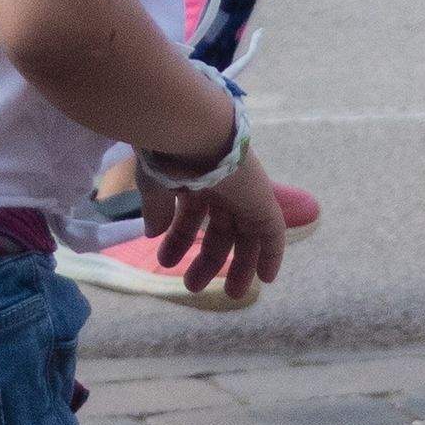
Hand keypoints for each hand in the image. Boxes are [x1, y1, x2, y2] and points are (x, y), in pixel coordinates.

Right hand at [145, 148, 287, 304]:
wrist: (192, 131)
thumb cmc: (168, 154)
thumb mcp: (155, 185)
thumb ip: (157, 209)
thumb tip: (153, 234)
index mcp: (197, 176)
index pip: (194, 212)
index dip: (182, 237)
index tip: (167, 259)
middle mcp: (224, 184)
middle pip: (221, 228)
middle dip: (206, 259)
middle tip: (191, 286)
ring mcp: (245, 190)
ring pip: (245, 234)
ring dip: (233, 265)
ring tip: (218, 292)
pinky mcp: (262, 199)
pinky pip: (272, 231)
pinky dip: (271, 254)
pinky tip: (266, 279)